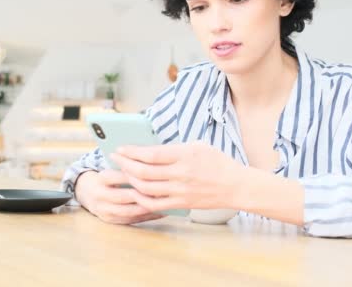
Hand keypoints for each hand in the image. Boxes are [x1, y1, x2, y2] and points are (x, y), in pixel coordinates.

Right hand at [74, 170, 165, 224]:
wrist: (86, 191)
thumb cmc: (107, 175)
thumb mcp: (111, 166)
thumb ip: (127, 165)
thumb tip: (150, 164)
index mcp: (100, 179)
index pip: (119, 176)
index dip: (136, 175)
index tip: (154, 173)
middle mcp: (100, 196)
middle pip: (125, 196)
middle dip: (145, 193)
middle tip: (164, 190)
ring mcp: (104, 210)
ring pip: (129, 211)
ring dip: (147, 207)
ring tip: (164, 202)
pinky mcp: (110, 220)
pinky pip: (131, 220)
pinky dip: (146, 216)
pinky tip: (159, 211)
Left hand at [110, 142, 242, 211]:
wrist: (236, 186)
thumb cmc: (217, 163)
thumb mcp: (198, 146)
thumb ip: (174, 148)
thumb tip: (149, 149)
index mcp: (185, 155)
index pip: (151, 154)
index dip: (132, 152)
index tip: (120, 148)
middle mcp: (181, 174)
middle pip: (144, 171)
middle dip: (125, 164)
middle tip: (115, 158)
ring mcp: (180, 191)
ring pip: (146, 188)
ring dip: (130, 180)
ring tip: (123, 172)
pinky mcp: (181, 204)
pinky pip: (154, 204)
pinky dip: (140, 198)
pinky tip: (134, 191)